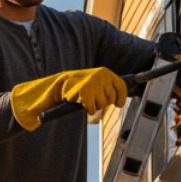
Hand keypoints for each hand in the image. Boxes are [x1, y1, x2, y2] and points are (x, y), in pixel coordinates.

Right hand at [10, 67, 126, 128]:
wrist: (59, 84)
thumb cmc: (78, 86)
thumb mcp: (95, 81)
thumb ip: (107, 86)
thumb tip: (121, 98)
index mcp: (105, 72)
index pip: (121, 86)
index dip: (121, 97)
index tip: (118, 104)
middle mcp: (102, 76)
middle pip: (111, 98)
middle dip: (103, 102)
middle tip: (93, 99)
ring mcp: (94, 84)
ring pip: (102, 105)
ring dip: (94, 106)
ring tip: (86, 99)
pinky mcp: (86, 92)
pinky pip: (92, 108)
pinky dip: (87, 109)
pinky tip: (81, 103)